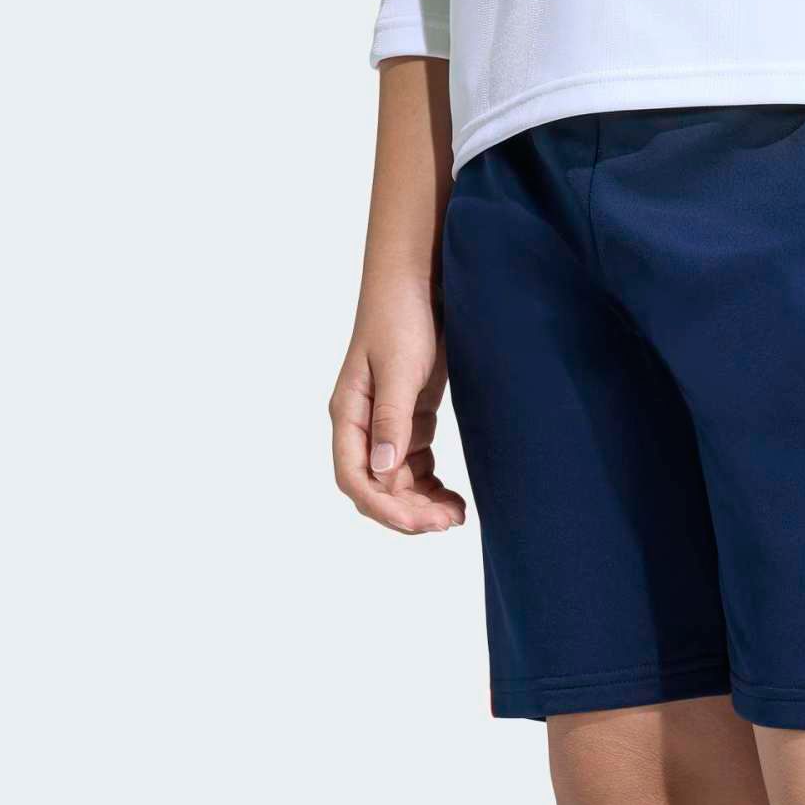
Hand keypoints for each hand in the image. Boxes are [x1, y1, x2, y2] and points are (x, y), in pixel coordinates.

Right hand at [329, 275, 465, 533]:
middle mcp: (362, 424)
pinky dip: (431, 486)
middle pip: (377, 487)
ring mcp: (387, 423)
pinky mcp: (410, 417)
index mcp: (348, 414)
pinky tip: (454, 498)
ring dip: (422, 504)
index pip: (355, 479)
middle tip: (449, 523)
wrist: (419, 279)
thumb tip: (383, 473)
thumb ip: (392, 421)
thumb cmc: (402, 316)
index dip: (385, 508)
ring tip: (456, 515)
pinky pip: (415, 466)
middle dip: (409, 512)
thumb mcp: (399, 369)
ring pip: (397, 482)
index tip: (422, 524)